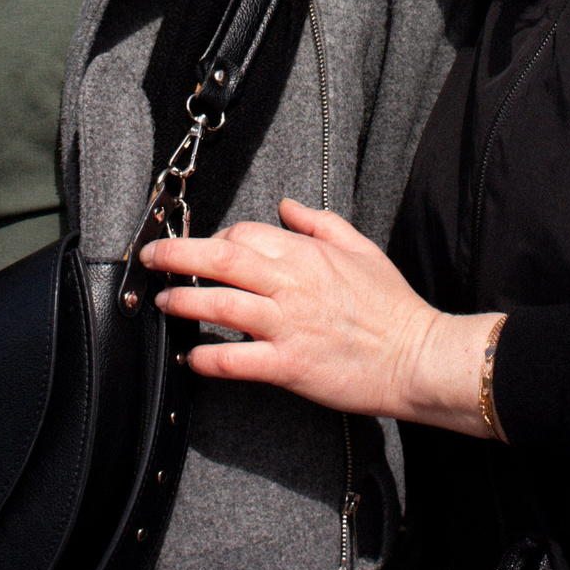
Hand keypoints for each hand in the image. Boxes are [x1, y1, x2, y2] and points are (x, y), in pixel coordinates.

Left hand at [139, 198, 501, 436]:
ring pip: (221, 304)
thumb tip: (286, 205)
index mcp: (307, 255)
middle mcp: (291, 285)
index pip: (245, 234)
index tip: (205, 249)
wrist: (418, 357)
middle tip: (150, 257)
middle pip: (220, 258)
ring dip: (184, 300)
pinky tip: (191, 356)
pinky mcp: (290, 365)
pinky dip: (208, 357)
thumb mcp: (362, 249)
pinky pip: (237, 360)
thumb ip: (320, 223)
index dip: (218, 238)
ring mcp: (288, 325)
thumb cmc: (393, 307)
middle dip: (177, 254)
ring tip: (163, 301)